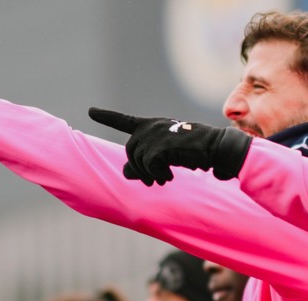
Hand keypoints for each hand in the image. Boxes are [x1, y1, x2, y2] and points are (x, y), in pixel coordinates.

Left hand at [88, 108, 251, 185]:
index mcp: (153, 125)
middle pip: (130, 152)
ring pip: (137, 161)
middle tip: (156, 181)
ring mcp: (155, 134)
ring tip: (165, 178)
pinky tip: (169, 176)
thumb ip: (144, 163)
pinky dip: (157, 175)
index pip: (125, 121)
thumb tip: (125, 172)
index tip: (91, 111)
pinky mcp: (160, 145)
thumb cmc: (195, 152)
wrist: (216, 148)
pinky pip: (148, 166)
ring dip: (150, 175)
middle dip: (140, 169)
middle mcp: (151, 126)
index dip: (107, 117)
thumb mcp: (166, 157)